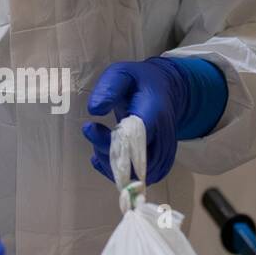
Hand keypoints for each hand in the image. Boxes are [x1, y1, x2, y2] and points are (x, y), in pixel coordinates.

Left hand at [82, 58, 190, 184]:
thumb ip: (109, 88)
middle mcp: (163, 138)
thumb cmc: (140, 83)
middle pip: (136, 163)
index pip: (137, 137)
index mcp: (155, 113)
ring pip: (137, 177)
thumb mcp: (122, 74)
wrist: (166, 91)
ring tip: (99, 141)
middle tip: (91, 130)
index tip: (90, 127)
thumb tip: (94, 109)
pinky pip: (139, 180)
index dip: (112, 141)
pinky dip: (117, 173)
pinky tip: (105, 156)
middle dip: (107, 154)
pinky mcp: (160, 165)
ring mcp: (164, 154)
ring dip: (110, 165)